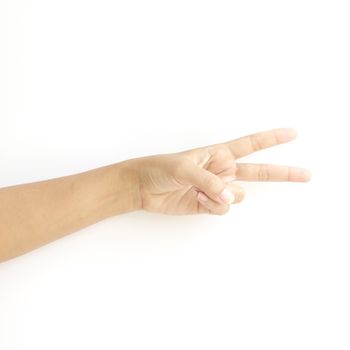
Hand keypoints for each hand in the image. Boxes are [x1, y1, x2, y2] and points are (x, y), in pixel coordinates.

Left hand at [132, 128, 310, 215]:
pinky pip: (223, 209)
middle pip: (259, 173)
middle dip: (283, 173)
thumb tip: (231, 197)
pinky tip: (198, 200)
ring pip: (237, 197)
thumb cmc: (161, 168)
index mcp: (219, 154)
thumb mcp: (185, 168)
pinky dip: (213, 206)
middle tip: (307, 175)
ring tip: (200, 190)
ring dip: (222, 196)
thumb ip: (210, 182)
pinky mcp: (208, 205)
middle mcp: (222, 171)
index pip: (252, 144)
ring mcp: (217, 189)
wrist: (143, 187)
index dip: (272, 138)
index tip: (293, 134)